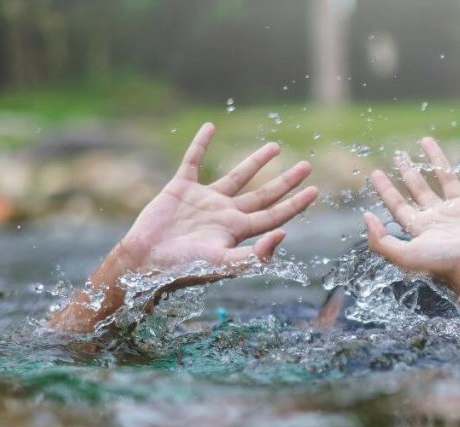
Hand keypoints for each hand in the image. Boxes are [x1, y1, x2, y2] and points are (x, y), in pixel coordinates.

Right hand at [120, 122, 316, 271]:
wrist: (145, 260)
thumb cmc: (183, 267)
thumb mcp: (223, 263)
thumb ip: (254, 256)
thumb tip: (282, 234)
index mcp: (237, 231)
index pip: (274, 215)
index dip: (295, 204)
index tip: (315, 190)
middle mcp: (225, 214)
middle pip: (263, 195)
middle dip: (285, 182)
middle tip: (306, 166)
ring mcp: (204, 200)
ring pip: (237, 176)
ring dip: (255, 162)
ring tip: (275, 147)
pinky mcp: (181, 188)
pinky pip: (193, 161)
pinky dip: (200, 144)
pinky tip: (210, 127)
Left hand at [364, 131, 459, 340]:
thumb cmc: (446, 264)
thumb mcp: (405, 256)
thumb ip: (381, 241)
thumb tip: (366, 217)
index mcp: (423, 229)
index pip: (399, 206)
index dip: (386, 191)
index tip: (374, 174)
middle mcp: (442, 216)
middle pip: (421, 189)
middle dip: (408, 172)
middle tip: (398, 155)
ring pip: (448, 177)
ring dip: (437, 158)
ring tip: (426, 141)